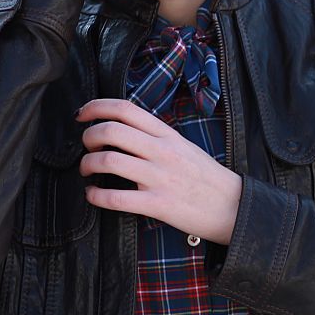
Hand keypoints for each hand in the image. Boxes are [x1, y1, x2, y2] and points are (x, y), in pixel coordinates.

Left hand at [76, 99, 243, 243]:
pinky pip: (115, 198)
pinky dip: (95, 196)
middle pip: (110, 131)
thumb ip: (155, 136)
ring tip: (87, 171)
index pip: (125, 109)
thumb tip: (121, 130)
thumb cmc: (205, 178)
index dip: (95, 107)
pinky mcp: (157, 204)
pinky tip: (93, 195)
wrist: (232, 207)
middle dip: (88, 137)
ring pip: (108, 161)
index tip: (82, 115)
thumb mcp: (184, 147)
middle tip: (87, 147)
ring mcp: (159, 178)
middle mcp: (162, 152)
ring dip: (87, 165)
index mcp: (168, 135)